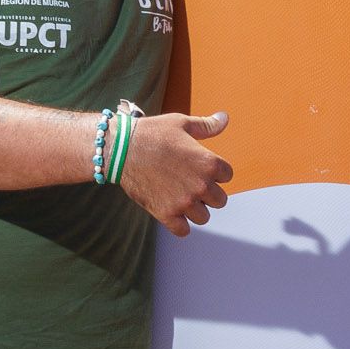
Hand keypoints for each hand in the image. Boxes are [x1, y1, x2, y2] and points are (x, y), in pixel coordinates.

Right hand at [120, 111, 233, 235]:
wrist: (121, 148)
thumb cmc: (152, 133)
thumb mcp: (182, 124)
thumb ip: (207, 125)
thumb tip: (225, 117)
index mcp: (209, 163)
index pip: (227, 176)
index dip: (216, 172)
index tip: (201, 168)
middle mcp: (200, 185)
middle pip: (220, 200)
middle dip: (208, 193)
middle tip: (192, 185)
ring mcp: (184, 202)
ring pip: (203, 217)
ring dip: (195, 210)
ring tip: (182, 198)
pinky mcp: (166, 214)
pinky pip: (183, 230)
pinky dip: (179, 225)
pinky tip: (173, 213)